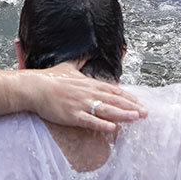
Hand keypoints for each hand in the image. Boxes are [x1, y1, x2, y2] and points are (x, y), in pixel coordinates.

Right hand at [25, 62, 146, 132]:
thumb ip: (81, 61)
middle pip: (114, 100)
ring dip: (122, 114)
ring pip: (106, 110)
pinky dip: (102, 124)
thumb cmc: (50, 78)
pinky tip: (112, 128)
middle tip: (146, 113)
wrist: (34, 87)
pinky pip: (89, 121)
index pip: (113, 90)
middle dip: (131, 107)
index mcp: (88, 83)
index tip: (140, 103)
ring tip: (136, 118)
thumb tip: (88, 51)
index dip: (128, 97)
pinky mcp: (72, 115)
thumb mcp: (68, 66)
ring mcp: (80, 104)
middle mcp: (87, 93)